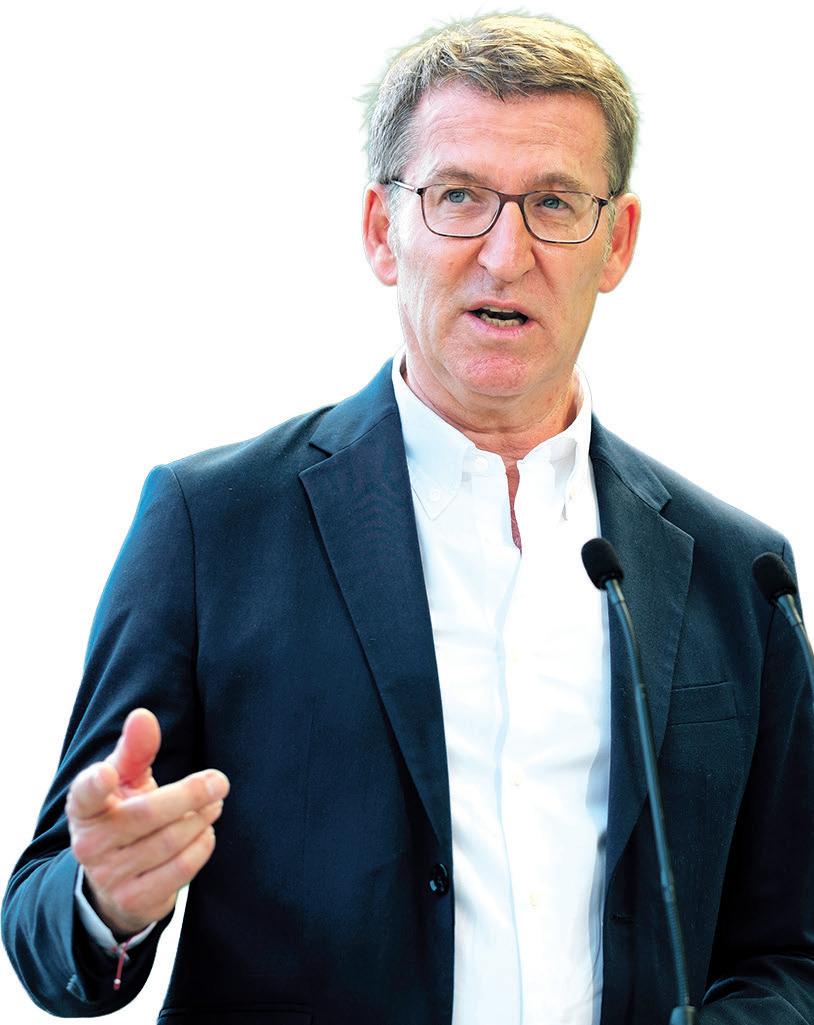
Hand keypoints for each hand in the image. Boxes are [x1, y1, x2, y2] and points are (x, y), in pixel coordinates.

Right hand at [66, 708, 229, 938]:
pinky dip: (201, 847)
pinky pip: (179, 870)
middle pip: (147, 815)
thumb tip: (143, 716)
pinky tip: (206, 832)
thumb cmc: (124, 813)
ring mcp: (110, 875)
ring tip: (215, 804)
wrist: (116, 878)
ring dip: (201, 819)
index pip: (85, 794)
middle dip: (190, 795)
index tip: (108, 773)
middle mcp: (90, 844)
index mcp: (84, 807)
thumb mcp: (125, 779)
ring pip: (169, 842)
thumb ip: (135, 748)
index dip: (95, 784)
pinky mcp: (134, 899)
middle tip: (220, 782)